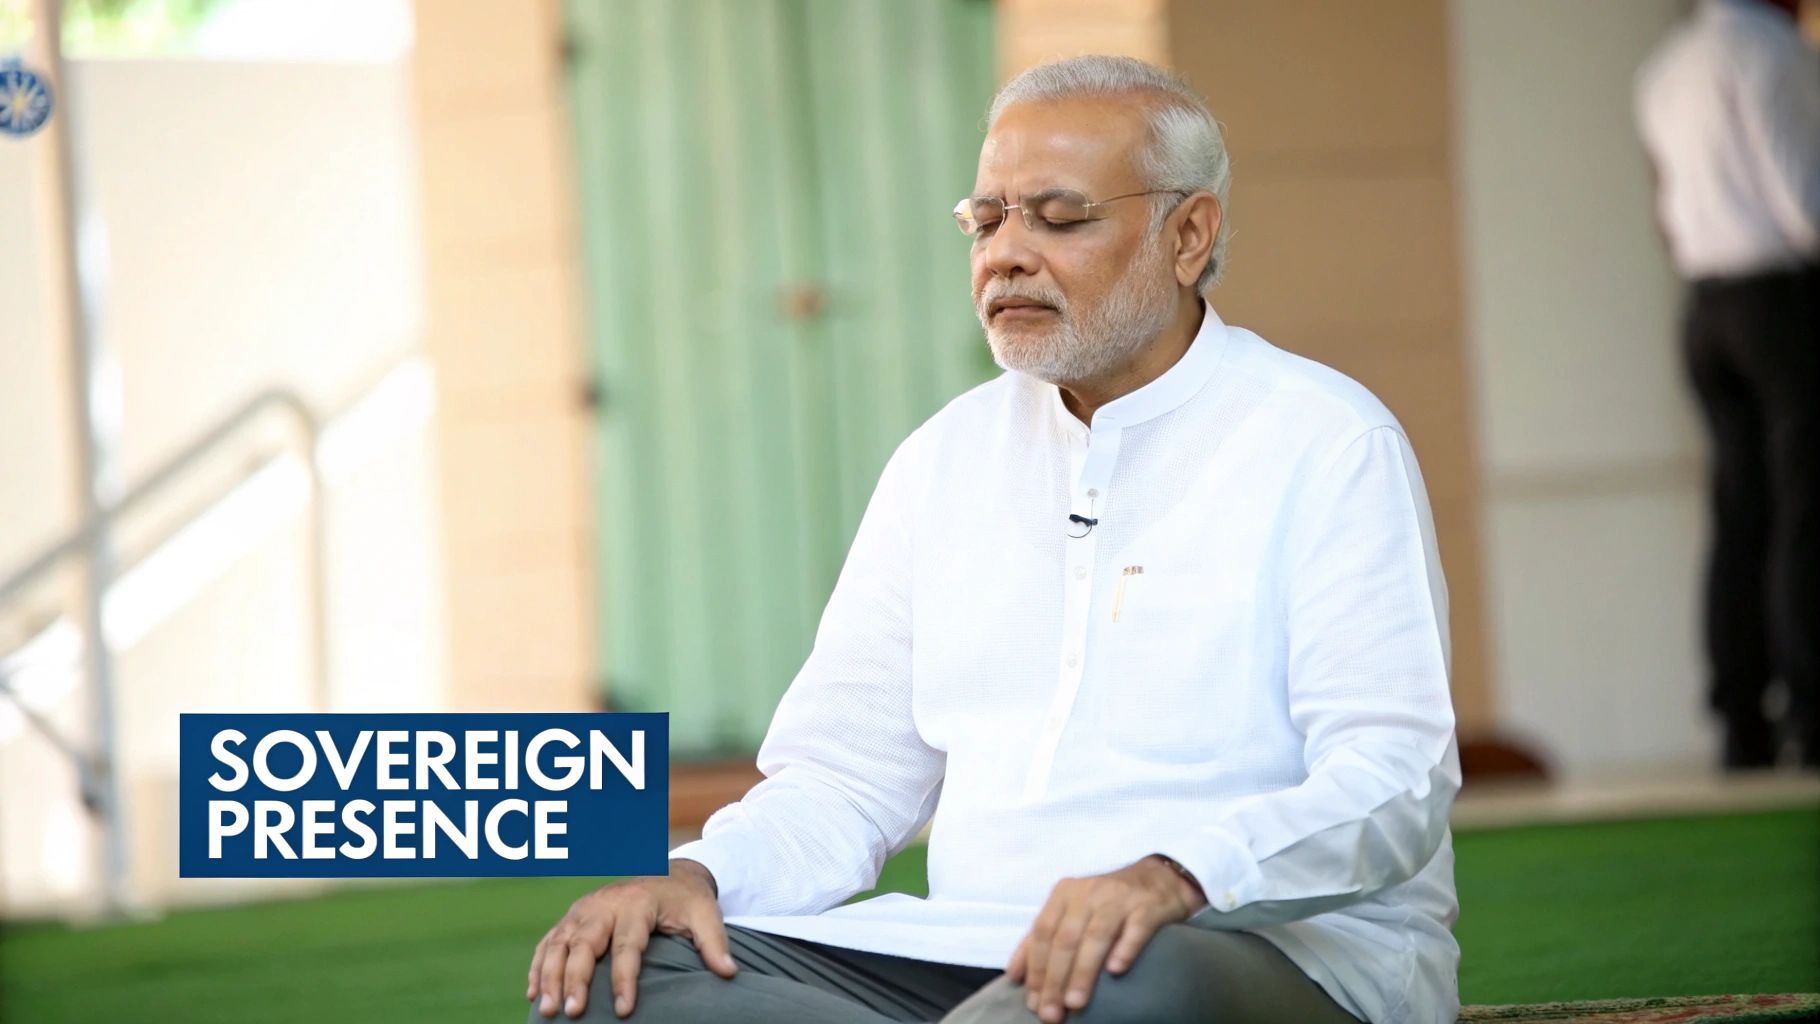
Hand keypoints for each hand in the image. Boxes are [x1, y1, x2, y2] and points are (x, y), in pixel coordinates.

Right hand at [527, 859, 736, 1019]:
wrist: (666, 872)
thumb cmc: (685, 898)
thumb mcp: (706, 912)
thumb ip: (714, 942)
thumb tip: (729, 972)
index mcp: (637, 904)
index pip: (627, 946)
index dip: (625, 979)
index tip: (624, 1010)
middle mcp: (604, 905)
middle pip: (585, 944)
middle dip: (575, 979)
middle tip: (572, 1012)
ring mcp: (583, 910)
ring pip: (559, 943)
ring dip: (548, 976)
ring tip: (547, 1010)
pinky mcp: (572, 917)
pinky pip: (548, 941)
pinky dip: (537, 966)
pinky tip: (533, 993)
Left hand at [1008, 855, 1206, 1022]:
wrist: (1159, 878)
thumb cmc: (1108, 902)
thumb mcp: (1072, 911)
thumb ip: (1043, 939)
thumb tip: (1015, 976)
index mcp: (1065, 894)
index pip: (1043, 933)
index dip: (1035, 969)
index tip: (1032, 1002)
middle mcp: (1089, 893)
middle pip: (1066, 938)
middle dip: (1055, 978)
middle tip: (1051, 1013)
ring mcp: (1119, 898)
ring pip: (1096, 935)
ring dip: (1083, 971)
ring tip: (1075, 1003)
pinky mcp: (1149, 907)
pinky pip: (1135, 928)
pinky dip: (1124, 948)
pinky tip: (1116, 971)